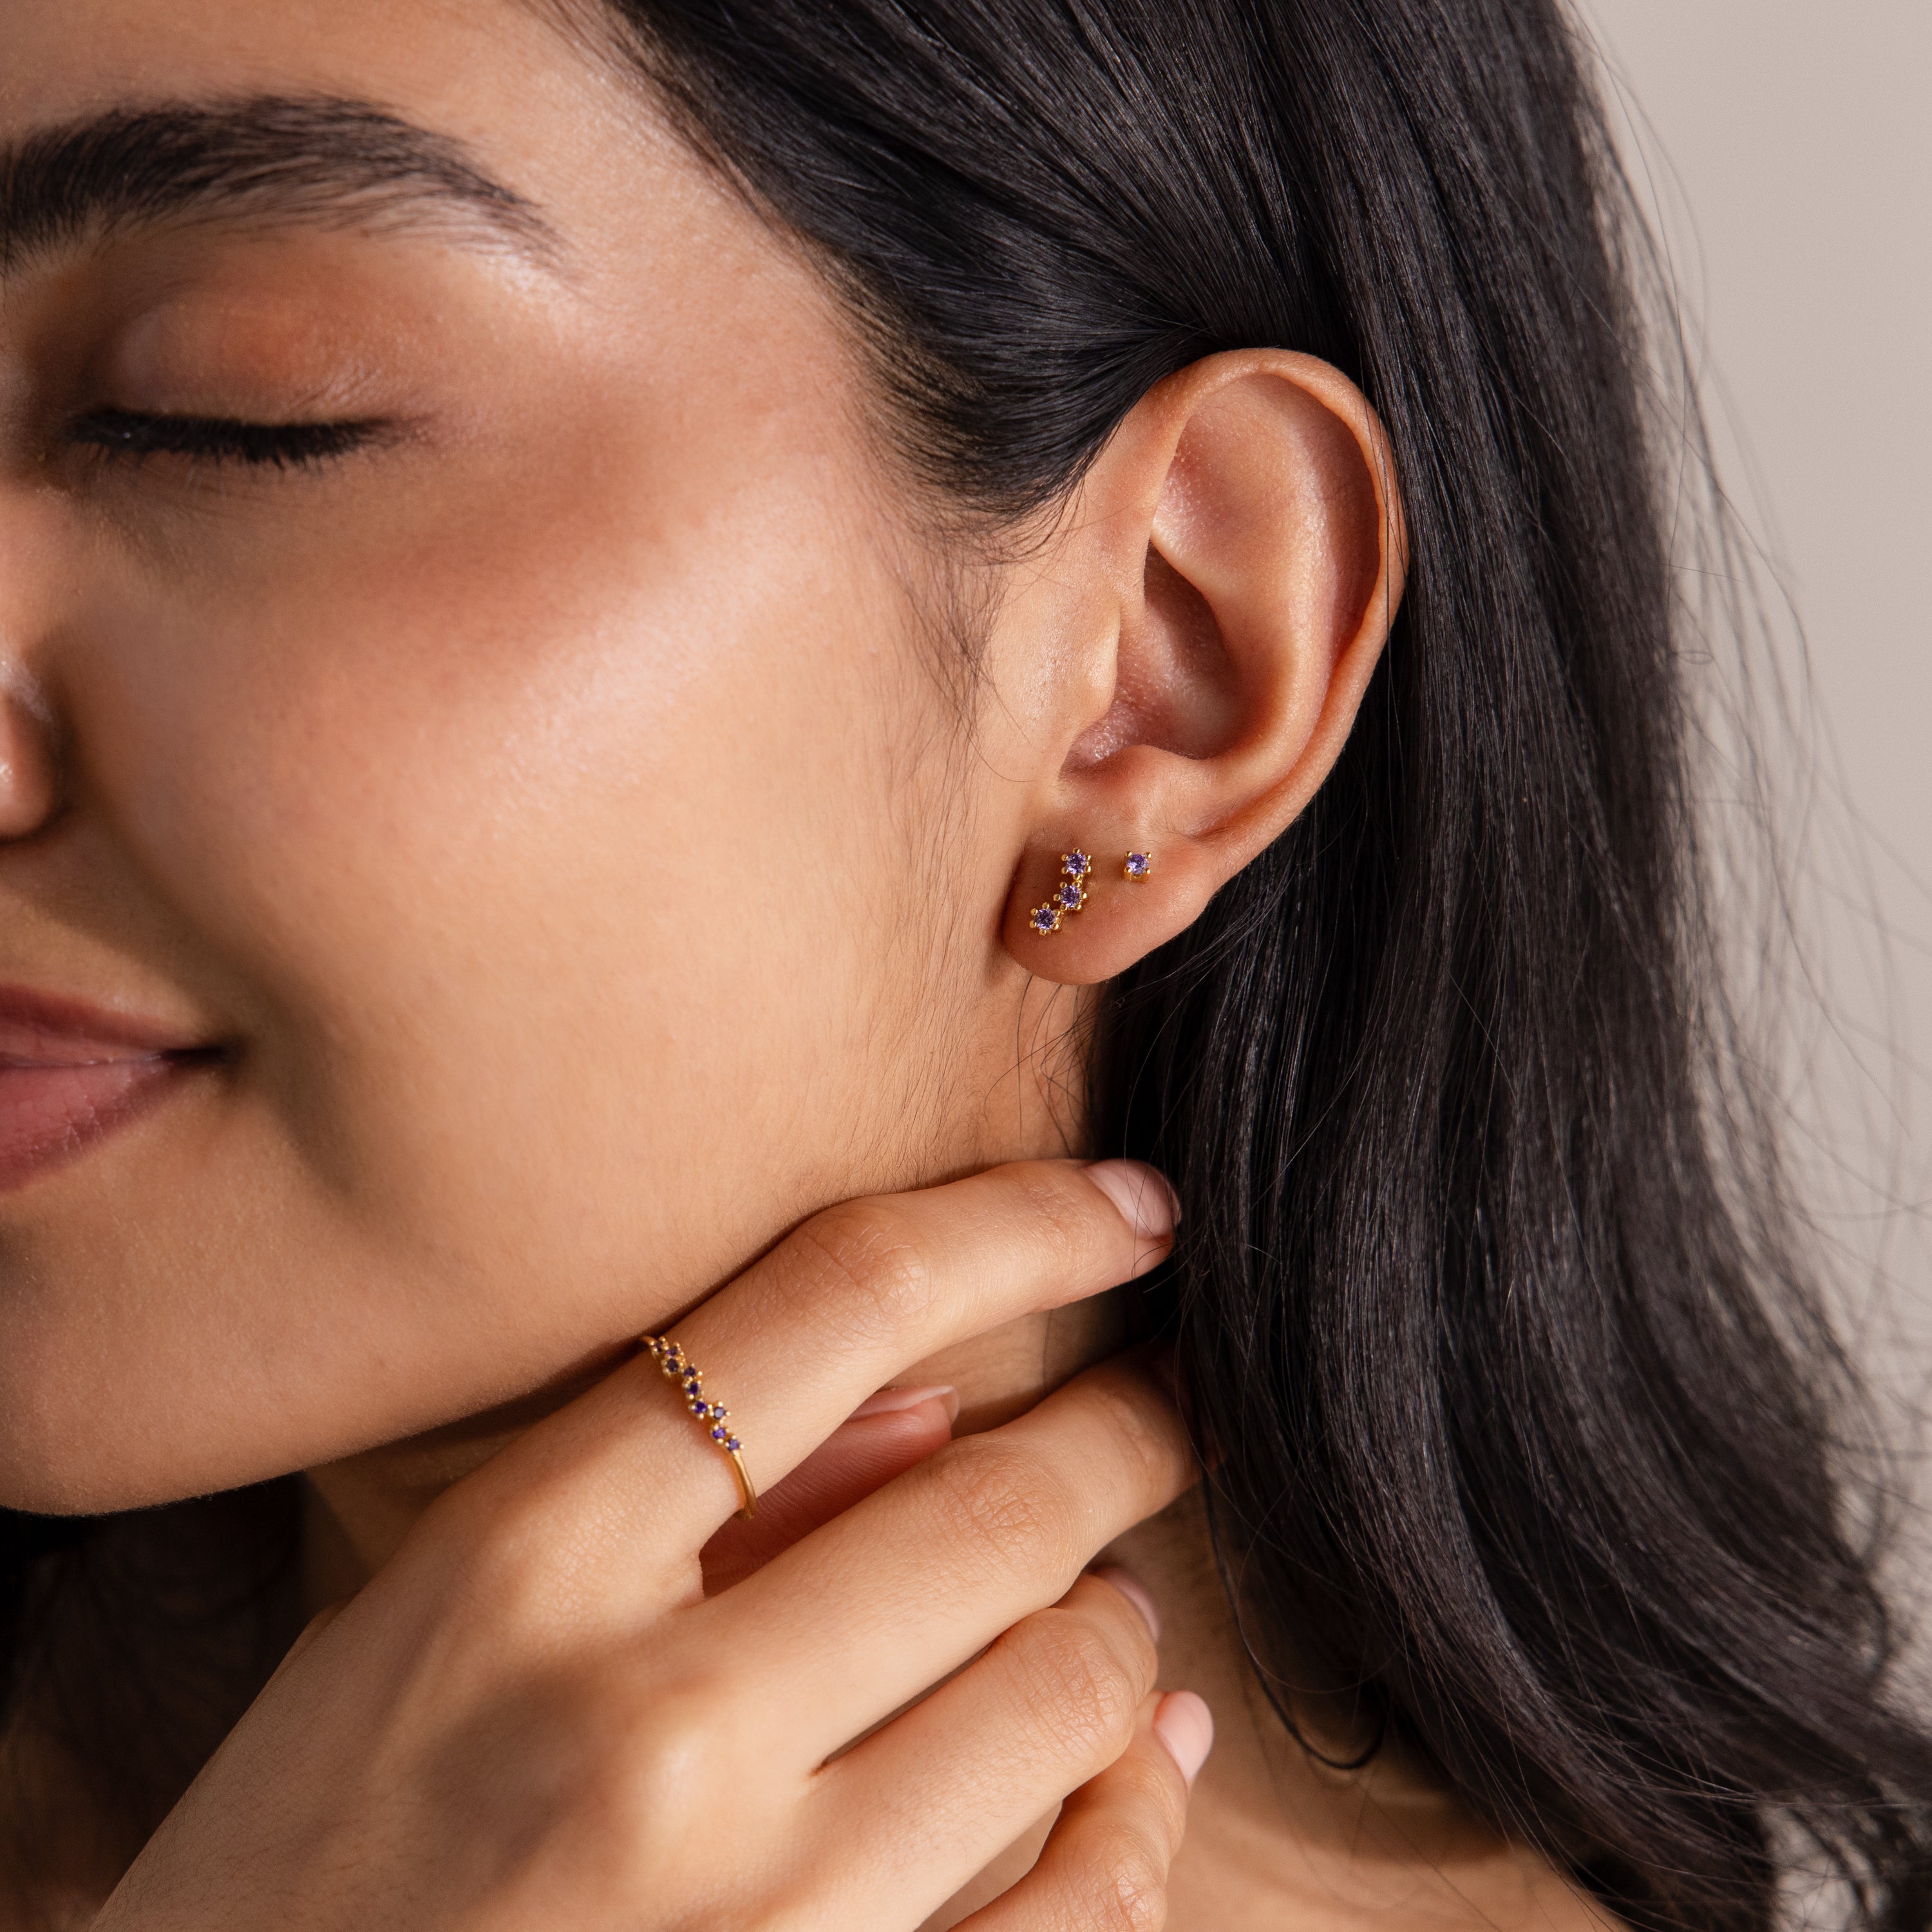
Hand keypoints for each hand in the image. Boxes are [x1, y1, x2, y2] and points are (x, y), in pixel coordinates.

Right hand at [96, 1159, 1210, 1929]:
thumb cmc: (308, 1868)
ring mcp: (752, 1921)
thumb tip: (927, 1403)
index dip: (1020, 1228)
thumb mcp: (422, 1634)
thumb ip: (656, 1503)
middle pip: (991, 1503)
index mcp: (518, 1569)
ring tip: (1118, 1605)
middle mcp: (643, 1729)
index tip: (1129, 1211)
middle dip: (1129, 1431)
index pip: (834, 1306)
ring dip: (1123, 1629)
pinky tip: (1152, 1762)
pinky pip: (1084, 1907)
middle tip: (1176, 1405)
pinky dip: (1144, 1814)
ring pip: (1065, 1691)